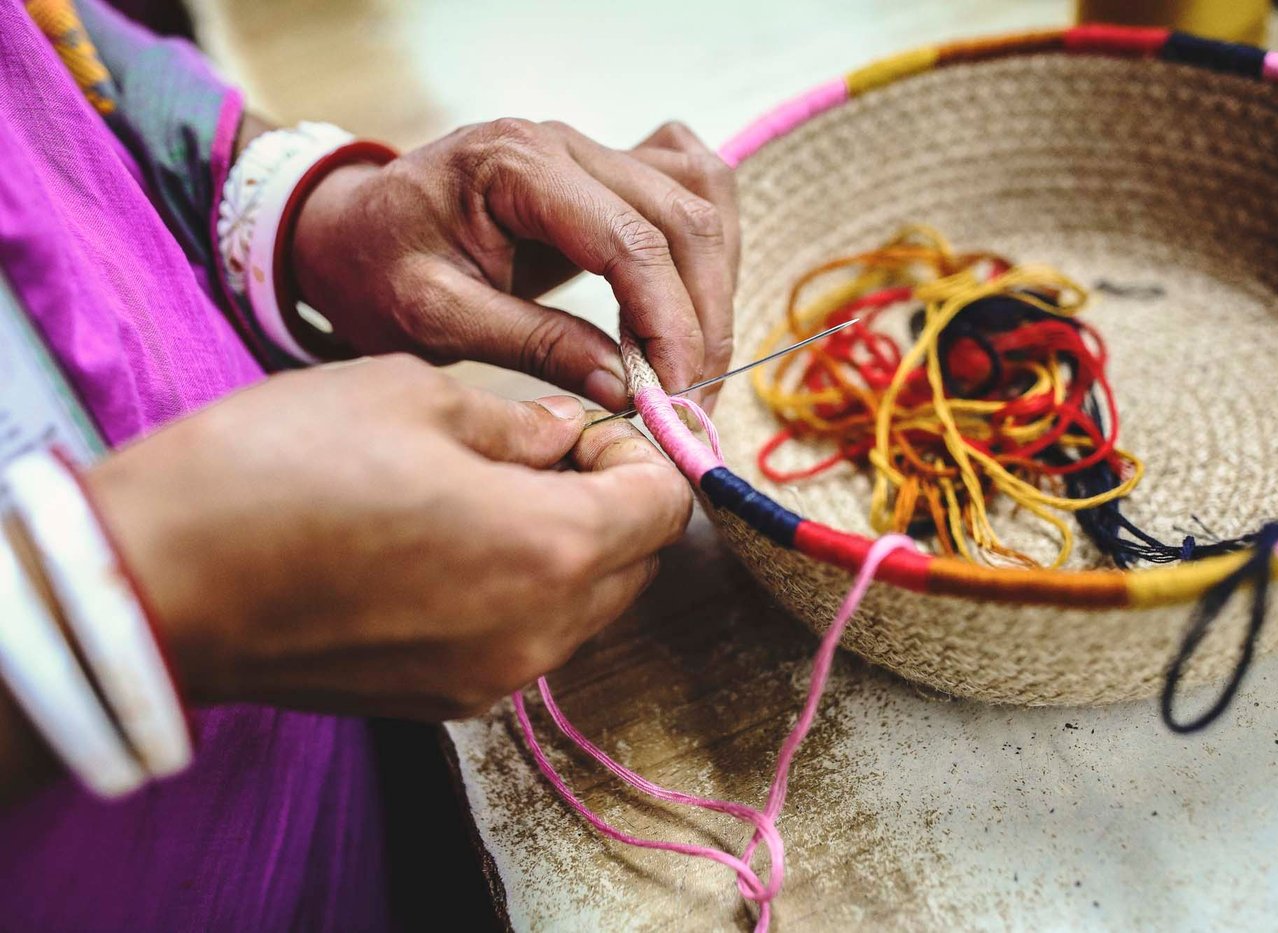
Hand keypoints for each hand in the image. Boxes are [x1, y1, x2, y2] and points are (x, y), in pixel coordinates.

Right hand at [84, 357, 692, 718]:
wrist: (156, 580)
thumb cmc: (277, 470)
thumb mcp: (409, 396)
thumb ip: (516, 422)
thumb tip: (563, 435)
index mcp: (547, 548)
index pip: (664, 507)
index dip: (642, 453)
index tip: (594, 426)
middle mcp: (538, 633)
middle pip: (636, 566)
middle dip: (614, 503)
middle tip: (548, 452)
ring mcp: (491, 680)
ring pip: (585, 610)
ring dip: (570, 551)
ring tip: (491, 494)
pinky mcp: (443, 702)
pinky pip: (525, 643)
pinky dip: (521, 594)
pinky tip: (451, 546)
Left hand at [291, 120, 739, 411]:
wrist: (353, 231)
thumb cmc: (378, 268)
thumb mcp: (437, 318)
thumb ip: (531, 344)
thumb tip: (624, 387)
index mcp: (518, 165)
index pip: (629, 239)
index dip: (668, 321)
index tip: (678, 391)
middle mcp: (568, 146)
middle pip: (683, 221)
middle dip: (702, 319)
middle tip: (695, 399)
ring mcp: (594, 153)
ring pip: (700, 206)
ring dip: (715, 291)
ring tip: (697, 368)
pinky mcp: (607, 175)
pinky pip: (690, 193)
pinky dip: (707, 251)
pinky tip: (694, 305)